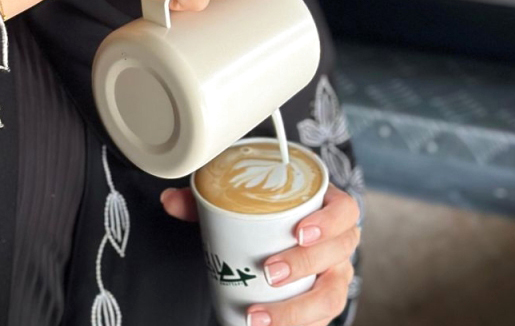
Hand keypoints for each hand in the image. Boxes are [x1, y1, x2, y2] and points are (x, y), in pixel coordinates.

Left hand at [160, 183, 359, 325]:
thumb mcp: (242, 202)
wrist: (282, 239)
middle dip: (304, 265)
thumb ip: (206, 199)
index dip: (328, 222)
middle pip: (339, 254)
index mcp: (327, 208)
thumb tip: (169, 201)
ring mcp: (334, 276)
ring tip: (259, 316)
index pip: (345, 210)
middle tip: (269, 271)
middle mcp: (338, 244)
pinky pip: (321, 322)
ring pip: (332, 296)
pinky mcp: (322, 304)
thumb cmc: (268, 216)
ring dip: (298, 310)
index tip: (298, 232)